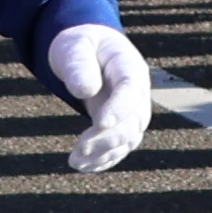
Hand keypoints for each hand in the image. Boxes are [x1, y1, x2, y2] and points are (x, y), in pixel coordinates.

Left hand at [45, 20, 153, 173]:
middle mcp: (137, 91)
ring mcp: (132, 110)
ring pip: (129, 138)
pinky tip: (84, 166)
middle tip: (79, 149)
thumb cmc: (79, 45)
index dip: (120, 108)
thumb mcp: (74, 46)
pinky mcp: (122, 125)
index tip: (99, 123)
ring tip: (75, 162)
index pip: (131, 90)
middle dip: (109, 137)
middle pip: (134, 120)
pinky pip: (121, 147)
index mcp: (129, 66)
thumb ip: (79, 64)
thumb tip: (86, 90)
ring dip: (105, 153)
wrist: (87, 51)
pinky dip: (105, 159)